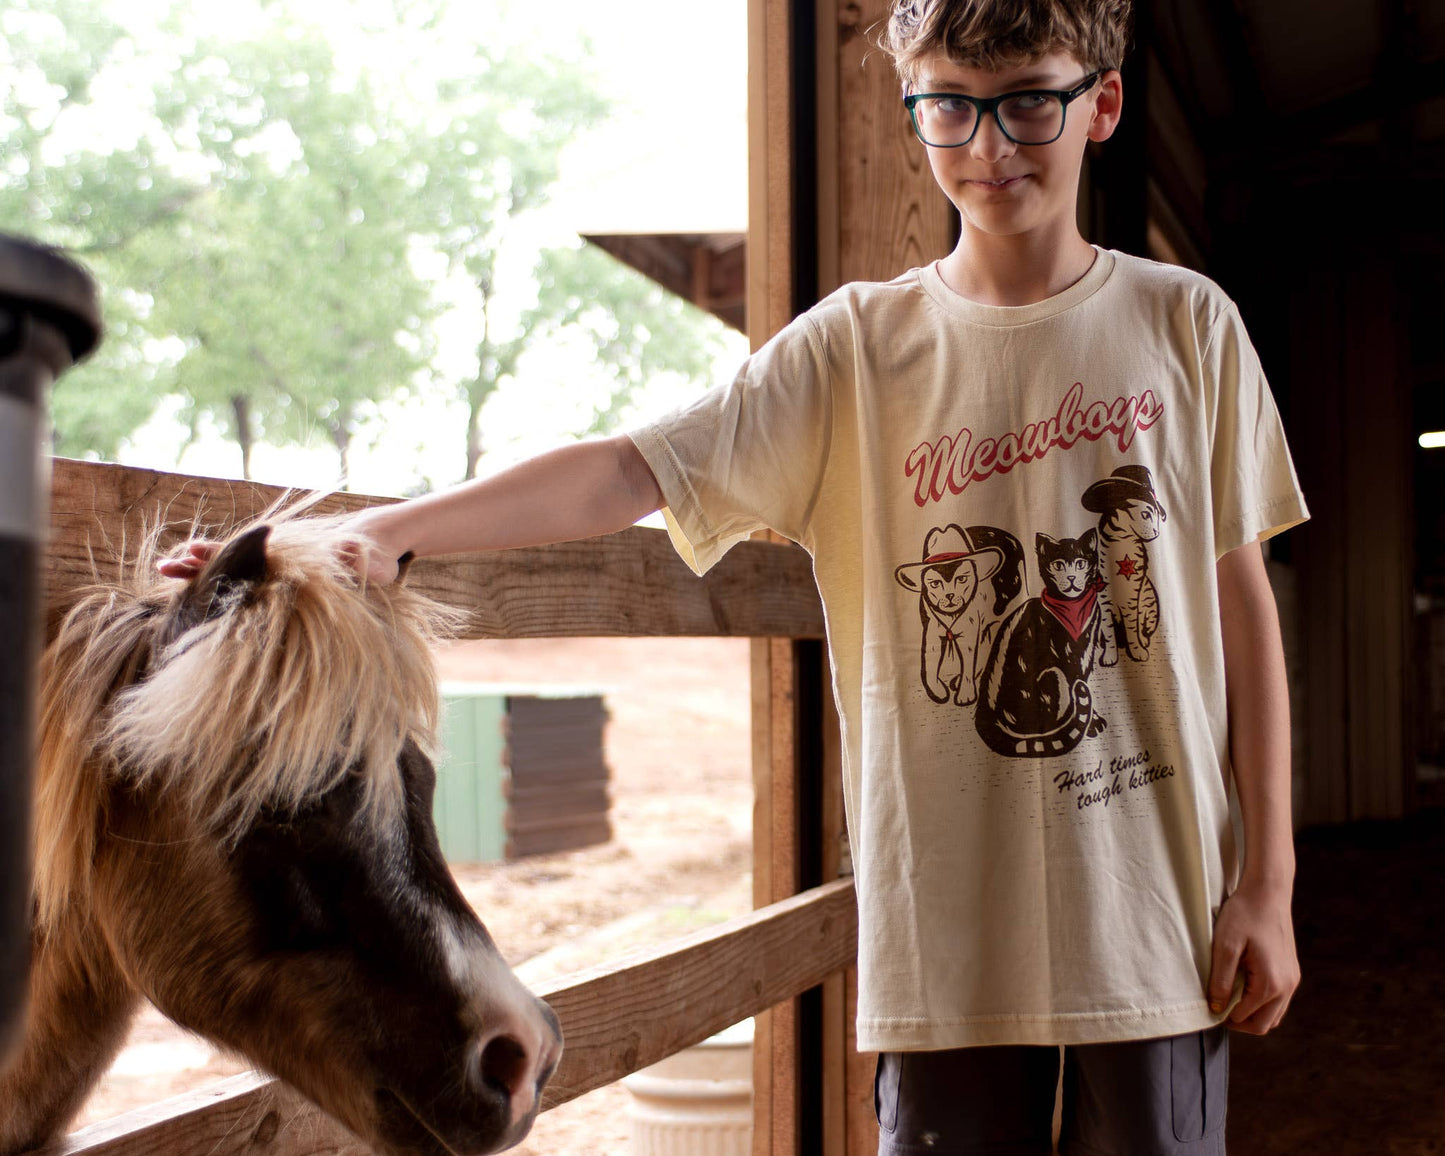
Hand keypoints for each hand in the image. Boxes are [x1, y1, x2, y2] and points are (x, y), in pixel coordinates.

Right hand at [154, 511, 407, 587]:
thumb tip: (348, 549)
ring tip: (168, 571)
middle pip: (232, 556)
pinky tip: (198, 591)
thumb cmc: (375, 558)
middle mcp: (281, 556)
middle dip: (199, 561)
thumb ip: (357, 559)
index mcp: (294, 553)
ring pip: (233, 566)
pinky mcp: (283, 578)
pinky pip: (246, 578)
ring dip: (202, 569)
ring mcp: (279, 566)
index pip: (249, 552)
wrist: (379, 548)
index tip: (192, 554)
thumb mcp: (369, 561)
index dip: (221, 554)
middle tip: (165, 566)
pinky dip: (221, 581)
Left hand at [1206, 878, 1300, 1034]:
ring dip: (1253, 1014)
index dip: (1225, 1016)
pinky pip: (1279, 1001)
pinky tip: (1244, 987)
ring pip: (1274, 1015)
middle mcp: (1287, 986)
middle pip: (1264, 1024)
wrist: (1268, 892)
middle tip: (1218, 1008)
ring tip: (1230, 997)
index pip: (1246, 1017)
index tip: (1209, 1007)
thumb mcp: (1225, 946)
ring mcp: (1292, 980)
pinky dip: (1263, 1003)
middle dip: (1240, 1022)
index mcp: (1271, 983)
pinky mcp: (1292, 972)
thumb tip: (1217, 1008)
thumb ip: (1221, 980)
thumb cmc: (1244, 914)